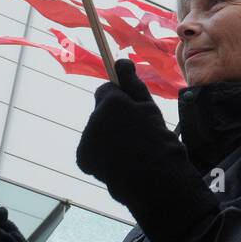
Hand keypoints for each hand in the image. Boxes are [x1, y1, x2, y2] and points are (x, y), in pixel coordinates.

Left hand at [76, 58, 216, 241]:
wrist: (153, 181)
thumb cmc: (159, 142)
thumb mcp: (150, 108)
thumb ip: (133, 83)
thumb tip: (120, 60)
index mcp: (111, 102)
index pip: (107, 89)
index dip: (120, 99)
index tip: (131, 110)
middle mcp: (93, 118)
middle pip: (101, 112)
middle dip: (114, 119)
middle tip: (137, 135)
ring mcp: (86, 139)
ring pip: (97, 130)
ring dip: (108, 137)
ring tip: (131, 152)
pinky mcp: (82, 157)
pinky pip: (92, 149)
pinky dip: (101, 154)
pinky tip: (119, 162)